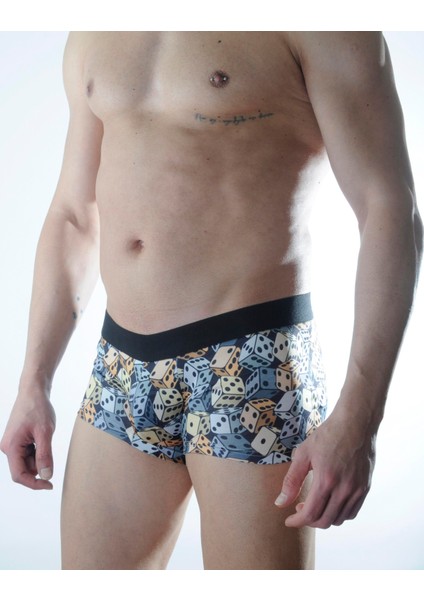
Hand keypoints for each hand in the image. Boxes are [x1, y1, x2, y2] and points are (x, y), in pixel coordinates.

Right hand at [0, 390, 55, 489]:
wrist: (33, 391)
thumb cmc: (38, 409)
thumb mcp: (45, 432)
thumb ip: (45, 456)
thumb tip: (46, 476)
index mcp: (11, 447)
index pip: (19, 475)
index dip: (34, 484)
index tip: (50, 485)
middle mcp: (8, 448)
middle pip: (25, 469)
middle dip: (40, 464)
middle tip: (49, 445)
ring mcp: (12, 444)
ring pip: (28, 462)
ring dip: (40, 456)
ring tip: (45, 437)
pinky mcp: (17, 441)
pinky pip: (28, 453)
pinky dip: (38, 450)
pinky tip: (42, 435)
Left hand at [274, 409, 376, 527]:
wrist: (356, 423)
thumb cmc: (328, 435)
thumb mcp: (304, 453)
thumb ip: (292, 480)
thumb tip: (280, 503)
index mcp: (326, 480)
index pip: (310, 513)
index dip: (297, 521)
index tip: (288, 520)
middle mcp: (344, 489)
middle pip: (324, 521)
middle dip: (308, 520)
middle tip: (299, 510)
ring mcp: (357, 490)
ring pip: (339, 519)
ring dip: (323, 518)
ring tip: (314, 504)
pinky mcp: (365, 488)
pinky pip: (352, 512)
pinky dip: (339, 514)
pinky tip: (330, 502)